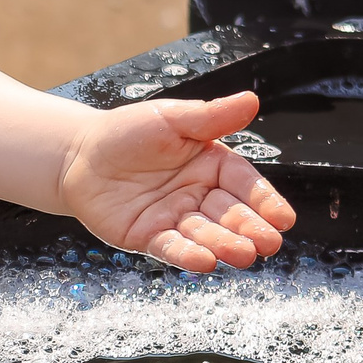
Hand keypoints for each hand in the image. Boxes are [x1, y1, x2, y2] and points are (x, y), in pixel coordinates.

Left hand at [58, 93, 294, 270]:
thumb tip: (251, 100)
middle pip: (231, 215)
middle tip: (267, 243)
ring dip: (224, 246)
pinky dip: (188, 255)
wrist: (78, 154)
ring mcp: (175, 219)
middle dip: (251, 229)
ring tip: (242, 254)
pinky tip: (204, 261)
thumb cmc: (127, 132)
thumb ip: (210, 117)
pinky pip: (171, 248)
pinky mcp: (149, 237)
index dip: (265, 201)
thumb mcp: (170, 119)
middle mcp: (199, 195)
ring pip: (206, 235)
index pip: (245, 184)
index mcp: (212, 165)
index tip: (284, 218)